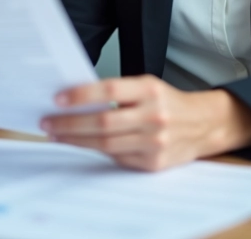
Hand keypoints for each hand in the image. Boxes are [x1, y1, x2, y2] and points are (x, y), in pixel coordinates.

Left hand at [40, 75, 250, 171]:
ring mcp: (154, 142)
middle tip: (48, 122)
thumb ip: (118, 92)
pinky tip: (83, 144)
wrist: (202, 125)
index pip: (110, 90)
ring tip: (57, 135)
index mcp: (151, 90)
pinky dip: (97, 151)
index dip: (82, 95)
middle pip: (104, 121)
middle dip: (70, 123)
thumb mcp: (148, 87)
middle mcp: (154, 115)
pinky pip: (117, 158)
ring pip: (106, 144)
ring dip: (77, 140)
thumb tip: (76, 100)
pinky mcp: (153, 163)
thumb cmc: (168, 102)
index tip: (58, 99)